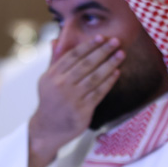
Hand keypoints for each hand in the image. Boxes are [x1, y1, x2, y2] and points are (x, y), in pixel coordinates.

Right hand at [26, 35, 124, 166]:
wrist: (47, 129)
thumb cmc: (50, 102)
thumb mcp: (47, 80)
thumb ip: (54, 61)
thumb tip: (55, 41)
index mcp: (52, 75)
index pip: (73, 56)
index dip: (88, 45)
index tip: (100, 37)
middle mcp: (61, 85)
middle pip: (86, 64)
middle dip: (102, 51)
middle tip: (116, 41)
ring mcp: (72, 98)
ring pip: (95, 77)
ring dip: (110, 64)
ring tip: (120, 54)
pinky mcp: (82, 110)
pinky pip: (99, 93)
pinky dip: (109, 82)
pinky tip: (117, 73)